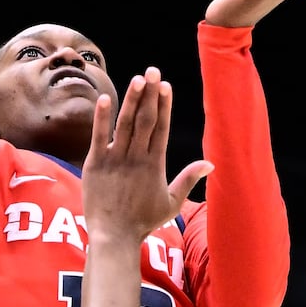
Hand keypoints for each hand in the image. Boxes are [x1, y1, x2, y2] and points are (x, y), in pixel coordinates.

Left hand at [82, 70, 211, 248]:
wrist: (114, 236)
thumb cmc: (143, 222)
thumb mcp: (171, 202)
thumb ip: (189, 179)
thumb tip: (210, 164)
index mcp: (155, 164)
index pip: (161, 128)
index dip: (164, 105)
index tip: (165, 85)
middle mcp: (136, 158)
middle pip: (145, 119)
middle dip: (150, 93)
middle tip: (153, 70)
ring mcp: (115, 159)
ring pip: (125, 123)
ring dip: (131, 99)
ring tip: (137, 78)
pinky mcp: (95, 164)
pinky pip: (98, 136)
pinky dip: (101, 118)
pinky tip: (103, 97)